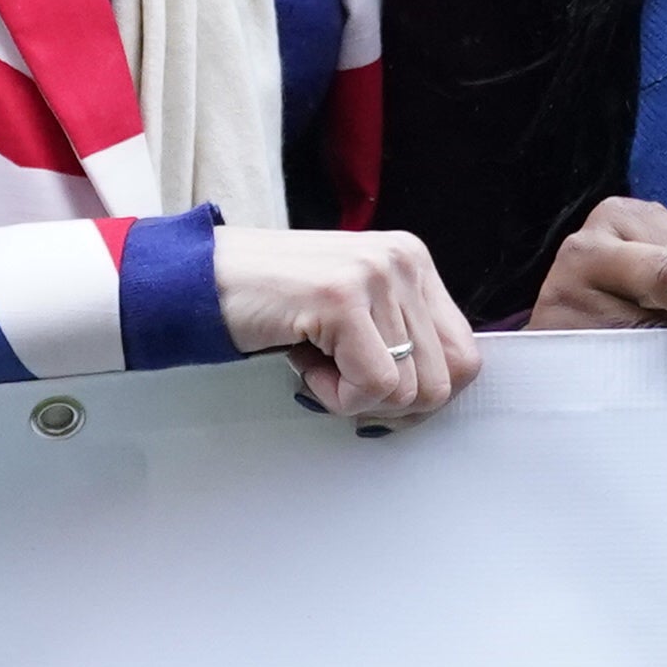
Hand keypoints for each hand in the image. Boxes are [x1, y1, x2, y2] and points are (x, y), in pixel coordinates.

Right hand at [216, 226, 484, 423]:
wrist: (201, 280)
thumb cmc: (276, 305)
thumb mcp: (356, 312)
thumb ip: (400, 338)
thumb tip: (438, 396)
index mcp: (413, 262)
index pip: (465, 357)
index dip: (424, 396)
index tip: (379, 397)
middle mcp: (403, 260)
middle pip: (444, 383)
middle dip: (391, 405)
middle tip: (342, 384)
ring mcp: (375, 275)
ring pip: (407, 391)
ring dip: (354, 398)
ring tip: (316, 361)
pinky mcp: (343, 298)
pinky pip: (372, 387)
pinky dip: (334, 396)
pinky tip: (305, 362)